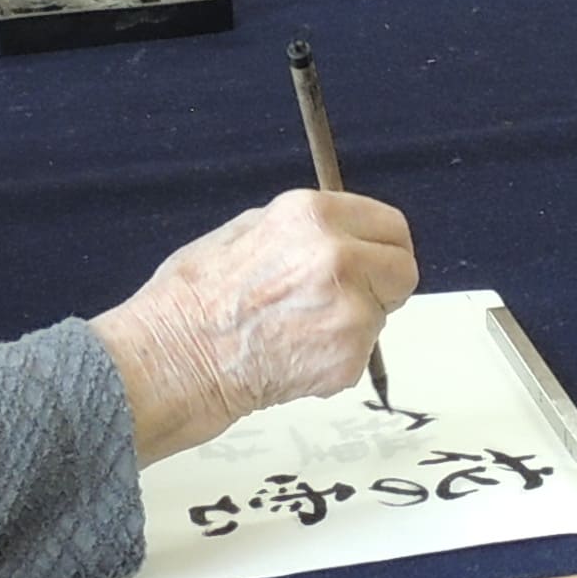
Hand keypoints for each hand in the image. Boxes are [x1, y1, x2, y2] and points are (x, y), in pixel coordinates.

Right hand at [92, 187, 419, 461]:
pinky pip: (361, 354)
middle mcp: (338, 256)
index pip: (390, 225)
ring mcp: (348, 310)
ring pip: (382, 315)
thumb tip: (339, 235)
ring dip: (355, 324)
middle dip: (383, 285)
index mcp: (313, 216)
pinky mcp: (348, 357)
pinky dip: (335, 359)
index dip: (383, 246)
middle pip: (403, 269)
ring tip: (299, 329)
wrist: (173, 360)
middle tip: (349, 301)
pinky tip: (292, 354)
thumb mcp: (245, 231)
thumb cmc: (193, 301)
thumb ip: (303, 231)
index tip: (376, 260)